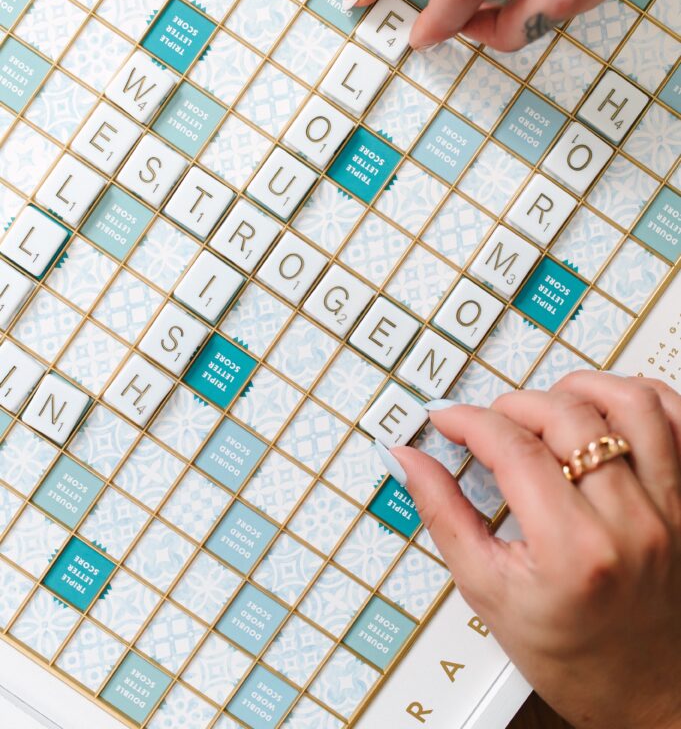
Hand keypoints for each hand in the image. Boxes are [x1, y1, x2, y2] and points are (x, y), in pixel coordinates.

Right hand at [391, 372, 680, 727]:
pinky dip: (642, 397)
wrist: (648, 695)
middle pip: (568, 416)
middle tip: (490, 423)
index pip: (515, 449)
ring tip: (551, 406)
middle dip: (514, 405)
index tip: (447, 419)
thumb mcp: (489, 591)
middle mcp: (631, 522)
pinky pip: (679, 418)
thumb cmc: (574, 657)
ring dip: (580, 388)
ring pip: (632, 402)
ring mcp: (670, 507)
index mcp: (574, 551)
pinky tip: (607, 410)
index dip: (470, 422)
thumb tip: (407, 460)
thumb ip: (444, 515)